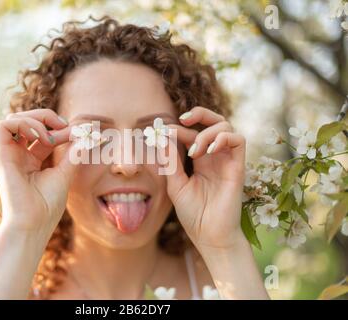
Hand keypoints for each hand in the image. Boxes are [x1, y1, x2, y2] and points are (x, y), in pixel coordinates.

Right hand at [0, 109, 76, 236]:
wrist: (33, 224)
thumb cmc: (47, 206)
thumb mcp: (65, 173)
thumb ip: (72, 153)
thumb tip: (85, 135)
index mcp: (33, 160)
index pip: (46, 133)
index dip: (62, 128)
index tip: (78, 133)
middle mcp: (19, 155)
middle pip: (28, 120)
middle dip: (47, 116)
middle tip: (63, 125)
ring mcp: (9, 154)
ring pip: (14, 118)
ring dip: (35, 118)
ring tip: (50, 135)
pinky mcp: (1, 156)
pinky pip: (4, 126)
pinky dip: (23, 123)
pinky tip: (40, 136)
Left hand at [166, 106, 246, 250]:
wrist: (210, 236)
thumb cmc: (193, 214)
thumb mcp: (175, 185)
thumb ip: (170, 162)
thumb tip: (162, 138)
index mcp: (199, 161)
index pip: (192, 134)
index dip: (178, 130)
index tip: (162, 133)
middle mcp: (214, 157)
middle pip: (214, 122)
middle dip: (199, 113)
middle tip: (183, 119)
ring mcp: (227, 160)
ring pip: (226, 126)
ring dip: (207, 131)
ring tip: (195, 150)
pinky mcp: (238, 167)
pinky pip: (239, 140)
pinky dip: (223, 137)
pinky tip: (208, 150)